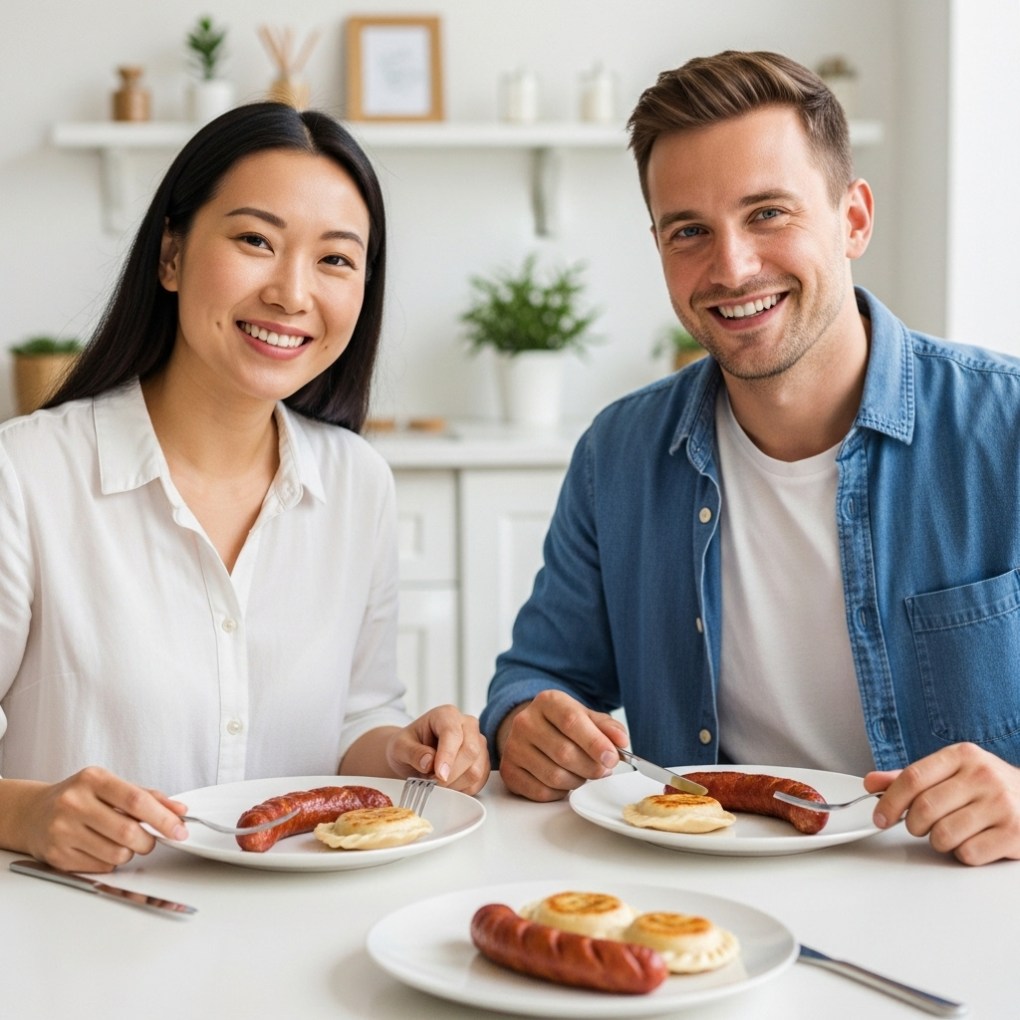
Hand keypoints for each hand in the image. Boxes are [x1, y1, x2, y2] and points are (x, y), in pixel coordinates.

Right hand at [20, 766, 187, 872]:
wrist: (32, 813)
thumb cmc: (79, 797)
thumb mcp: (111, 786)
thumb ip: (148, 796)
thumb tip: (180, 811)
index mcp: (93, 779)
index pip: (136, 800)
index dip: (163, 818)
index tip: (180, 829)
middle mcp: (74, 803)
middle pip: (128, 831)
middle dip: (149, 841)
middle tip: (149, 839)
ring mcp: (62, 830)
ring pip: (117, 853)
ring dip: (130, 852)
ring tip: (121, 841)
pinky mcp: (57, 856)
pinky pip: (101, 867)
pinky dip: (111, 862)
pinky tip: (101, 848)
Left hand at [386, 705, 489, 794]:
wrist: (413, 754)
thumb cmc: (408, 746)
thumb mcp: (399, 747)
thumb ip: (412, 752)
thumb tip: (429, 762)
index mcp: (446, 715)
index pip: (453, 733)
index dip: (447, 756)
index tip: (438, 775)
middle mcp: (467, 725)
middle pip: (470, 751)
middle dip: (450, 774)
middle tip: (431, 781)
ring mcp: (478, 743)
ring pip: (477, 769)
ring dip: (455, 783)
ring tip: (436, 781)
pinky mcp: (483, 762)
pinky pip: (479, 782)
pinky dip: (462, 789)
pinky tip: (448, 784)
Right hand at [497, 689, 628, 800]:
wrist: (532, 730)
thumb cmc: (564, 726)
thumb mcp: (586, 717)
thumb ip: (607, 727)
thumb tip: (621, 742)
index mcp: (547, 702)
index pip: (572, 722)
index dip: (595, 743)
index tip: (612, 758)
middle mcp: (525, 721)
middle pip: (564, 753)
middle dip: (591, 767)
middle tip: (603, 769)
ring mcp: (513, 747)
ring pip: (554, 776)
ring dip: (577, 781)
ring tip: (583, 773)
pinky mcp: (508, 770)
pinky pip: (541, 792)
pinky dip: (560, 792)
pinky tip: (564, 781)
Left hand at [865, 743, 1019, 864]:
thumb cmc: (986, 787)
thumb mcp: (951, 772)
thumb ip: (910, 778)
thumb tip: (871, 784)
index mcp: (962, 756)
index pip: (913, 777)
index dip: (890, 801)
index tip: (879, 817)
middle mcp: (983, 776)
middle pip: (925, 808)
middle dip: (913, 824)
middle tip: (919, 826)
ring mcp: (1002, 804)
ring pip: (944, 834)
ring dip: (938, 841)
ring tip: (950, 832)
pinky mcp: (1015, 834)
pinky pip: (968, 853)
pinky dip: (962, 854)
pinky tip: (973, 842)